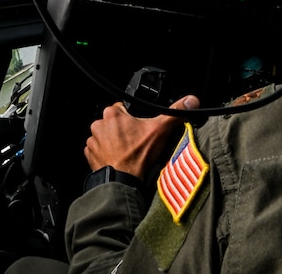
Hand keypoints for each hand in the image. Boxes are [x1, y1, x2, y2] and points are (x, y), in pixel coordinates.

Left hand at [84, 95, 198, 180]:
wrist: (124, 181)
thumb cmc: (139, 155)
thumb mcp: (161, 130)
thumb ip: (175, 113)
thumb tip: (191, 100)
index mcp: (112, 114)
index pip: (123, 109)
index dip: (133, 118)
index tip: (140, 129)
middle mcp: (98, 124)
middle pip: (114, 123)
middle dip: (124, 131)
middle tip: (136, 142)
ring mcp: (92, 140)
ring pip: (106, 137)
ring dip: (114, 142)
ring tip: (128, 152)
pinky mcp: (90, 154)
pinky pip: (99, 150)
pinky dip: (107, 154)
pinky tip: (119, 159)